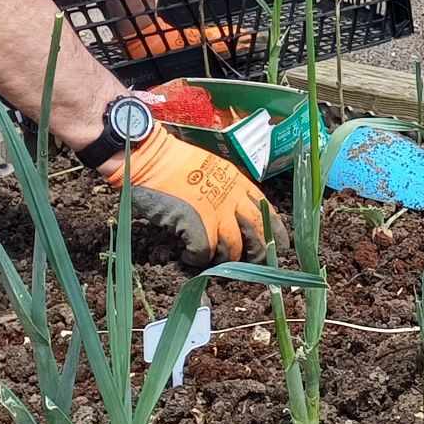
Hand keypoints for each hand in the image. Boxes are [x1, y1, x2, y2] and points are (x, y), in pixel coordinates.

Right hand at [97, 117, 267, 266]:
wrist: (150, 157)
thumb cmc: (176, 163)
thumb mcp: (214, 170)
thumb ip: (229, 191)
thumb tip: (237, 219)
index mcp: (239, 183)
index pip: (267, 213)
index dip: (273, 236)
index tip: (273, 251)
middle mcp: (232, 197)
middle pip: (258, 235)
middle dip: (256, 256)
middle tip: (245, 267)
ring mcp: (214, 210)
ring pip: (233, 249)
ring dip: (222, 262)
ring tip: (210, 262)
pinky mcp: (194, 222)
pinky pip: (204, 253)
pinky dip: (197, 260)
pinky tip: (188, 258)